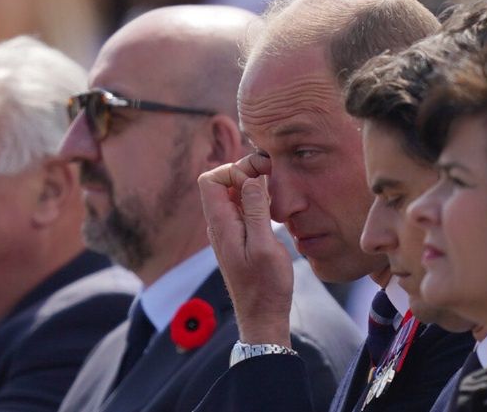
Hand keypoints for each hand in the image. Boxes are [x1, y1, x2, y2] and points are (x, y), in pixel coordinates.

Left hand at [198, 154, 292, 346]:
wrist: (262, 315)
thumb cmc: (266, 286)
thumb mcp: (264, 246)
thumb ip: (255, 211)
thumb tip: (250, 179)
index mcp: (221, 225)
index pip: (210, 179)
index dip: (233, 170)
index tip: (259, 178)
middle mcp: (220, 225)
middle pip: (222, 183)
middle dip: (245, 174)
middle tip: (272, 178)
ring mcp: (228, 232)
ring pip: (233, 195)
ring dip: (253, 187)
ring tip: (276, 194)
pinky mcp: (239, 238)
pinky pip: (242, 209)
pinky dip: (256, 202)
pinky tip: (274, 210)